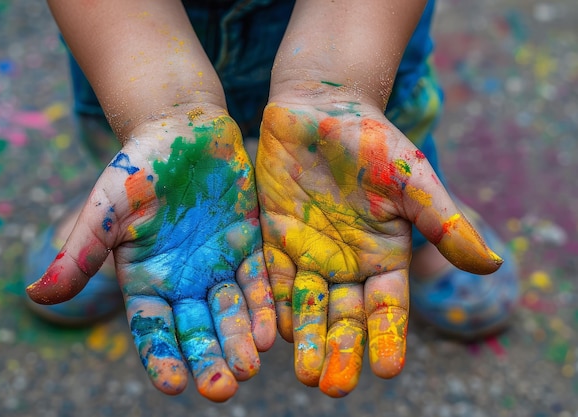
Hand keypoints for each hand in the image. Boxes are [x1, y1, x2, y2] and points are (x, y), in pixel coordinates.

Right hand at [27, 108, 275, 401]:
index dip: (161, 357)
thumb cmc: (138, 166)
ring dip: (240, 340)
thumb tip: (36, 296)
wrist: (183, 129)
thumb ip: (81, 250)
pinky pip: (259, 281)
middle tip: (222, 388)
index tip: (174, 385)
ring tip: (249, 366)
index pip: (153, 329)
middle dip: (209, 359)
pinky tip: (272, 331)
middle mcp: (184, 280)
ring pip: (231, 312)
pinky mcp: (248, 245)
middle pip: (197, 330)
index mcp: (146, 278)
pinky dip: (265, 306)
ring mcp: (218, 265)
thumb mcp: (108, 207)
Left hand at [256, 102, 501, 396]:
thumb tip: (490, 264)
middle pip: (345, 317)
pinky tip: (271, 332)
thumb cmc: (372, 140)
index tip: (386, 369)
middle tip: (333, 386)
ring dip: (306, 339)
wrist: (320, 107)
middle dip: (340, 350)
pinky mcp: (276, 239)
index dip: (387, 337)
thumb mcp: (411, 179)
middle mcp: (346, 263)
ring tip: (306, 374)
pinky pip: (274, 279)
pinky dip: (274, 305)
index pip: (387, 307)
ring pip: (309, 306)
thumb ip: (441, 221)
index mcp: (383, 255)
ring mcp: (310, 253)